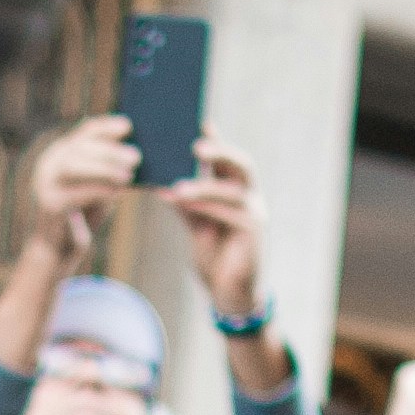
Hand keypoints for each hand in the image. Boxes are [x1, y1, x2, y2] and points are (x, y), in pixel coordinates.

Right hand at [23, 116, 135, 274]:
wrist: (57, 251)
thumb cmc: (83, 216)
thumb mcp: (99, 187)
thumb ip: (110, 170)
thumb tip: (135, 157)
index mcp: (62, 153)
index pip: (85, 132)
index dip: (107, 127)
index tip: (128, 126)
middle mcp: (49, 164)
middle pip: (80, 147)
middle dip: (109, 150)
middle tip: (136, 156)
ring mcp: (45, 183)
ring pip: (73, 166)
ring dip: (103, 168)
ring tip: (128, 175)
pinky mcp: (49, 205)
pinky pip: (74, 193)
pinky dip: (97, 191)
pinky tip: (115, 193)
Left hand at [163, 137, 271, 333]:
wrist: (228, 293)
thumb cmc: (214, 256)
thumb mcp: (194, 222)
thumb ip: (184, 200)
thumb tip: (160, 180)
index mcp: (234, 189)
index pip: (226, 158)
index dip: (215, 138)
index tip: (199, 120)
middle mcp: (249, 196)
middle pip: (240, 163)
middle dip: (220, 150)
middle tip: (196, 144)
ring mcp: (254, 213)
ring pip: (233, 189)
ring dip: (205, 185)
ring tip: (179, 186)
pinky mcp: (253, 232)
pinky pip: (230, 213)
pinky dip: (207, 206)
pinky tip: (186, 203)